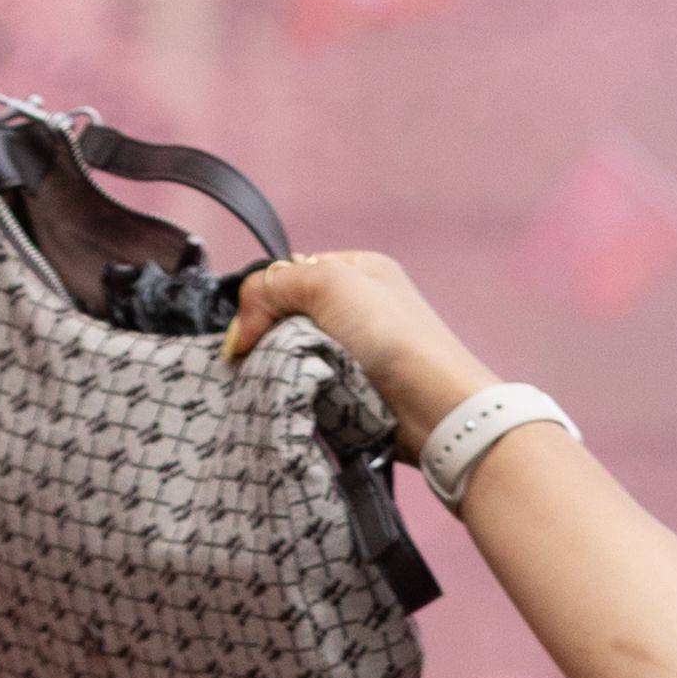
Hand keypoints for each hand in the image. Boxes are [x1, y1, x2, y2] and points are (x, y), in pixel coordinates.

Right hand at [223, 251, 496, 444]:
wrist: (437, 408)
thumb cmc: (391, 335)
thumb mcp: (327, 283)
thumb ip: (271, 287)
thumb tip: (239, 332)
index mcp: (359, 269)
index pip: (289, 275)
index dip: (263, 298)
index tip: (250, 329)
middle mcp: (361, 305)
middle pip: (288, 315)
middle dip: (269, 335)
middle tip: (255, 357)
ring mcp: (361, 349)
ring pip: (296, 352)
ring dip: (281, 365)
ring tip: (276, 378)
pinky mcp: (358, 388)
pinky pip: (311, 383)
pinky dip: (298, 389)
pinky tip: (292, 395)